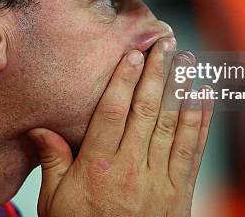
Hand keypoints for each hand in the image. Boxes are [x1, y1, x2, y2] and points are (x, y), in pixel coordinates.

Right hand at [27, 37, 213, 215]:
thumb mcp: (55, 203)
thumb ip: (53, 163)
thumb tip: (40, 129)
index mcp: (97, 167)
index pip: (113, 112)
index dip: (124, 80)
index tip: (133, 55)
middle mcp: (131, 169)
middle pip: (146, 111)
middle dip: (157, 74)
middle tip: (165, 44)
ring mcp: (159, 180)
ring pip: (172, 125)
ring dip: (182, 89)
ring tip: (188, 61)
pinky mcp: (179, 193)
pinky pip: (191, 151)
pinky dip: (200, 122)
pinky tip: (204, 98)